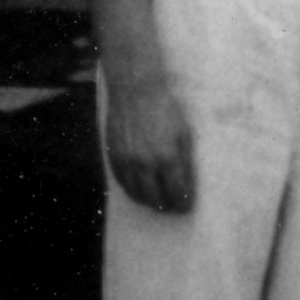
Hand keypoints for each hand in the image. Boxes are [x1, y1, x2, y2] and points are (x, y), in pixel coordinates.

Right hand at [104, 74, 195, 214]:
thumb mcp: (184, 131)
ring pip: (136, 195)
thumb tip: (186, 182)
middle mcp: (146, 164)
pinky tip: (139, 190)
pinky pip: (122, 183)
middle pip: (155, 198)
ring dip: (147, 201)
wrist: (136, 91)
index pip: (176, 191)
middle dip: (165, 206)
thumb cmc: (166, 108)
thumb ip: (185, 158)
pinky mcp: (114, 158)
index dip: (182, 203)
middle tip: (171, 207)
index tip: (186, 207)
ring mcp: (127, 162)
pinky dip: (131, 190)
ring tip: (156, 201)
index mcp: (168, 157)